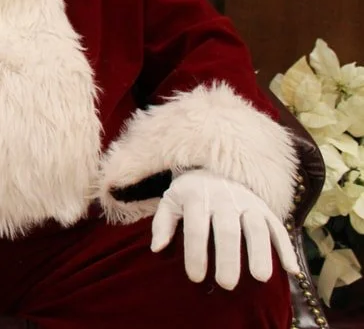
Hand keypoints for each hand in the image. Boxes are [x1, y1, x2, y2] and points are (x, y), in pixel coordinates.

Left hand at [150, 169, 300, 289]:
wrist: (216, 166)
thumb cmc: (190, 192)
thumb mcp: (171, 200)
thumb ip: (162, 223)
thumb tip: (157, 248)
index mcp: (197, 197)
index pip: (196, 229)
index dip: (195, 253)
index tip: (196, 277)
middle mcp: (224, 198)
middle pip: (227, 230)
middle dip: (228, 258)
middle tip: (227, 284)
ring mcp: (248, 202)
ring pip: (256, 227)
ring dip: (260, 252)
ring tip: (261, 277)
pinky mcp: (266, 207)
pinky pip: (278, 227)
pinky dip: (286, 247)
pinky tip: (291, 269)